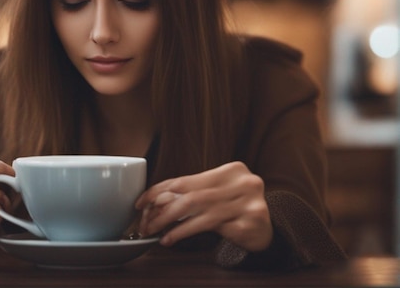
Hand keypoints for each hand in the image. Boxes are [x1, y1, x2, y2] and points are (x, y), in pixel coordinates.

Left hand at [135, 161, 271, 251]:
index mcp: (231, 170)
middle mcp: (243, 182)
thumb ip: (192, 193)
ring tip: (158, 234)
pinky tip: (175, 239)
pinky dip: (189, 234)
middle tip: (145, 224)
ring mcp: (250, 202)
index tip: (140, 202)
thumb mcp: (216, 195)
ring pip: (200, 213)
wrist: (269, 230)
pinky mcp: (251, 223)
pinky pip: (213, 229)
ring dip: (173, 226)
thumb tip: (153, 202)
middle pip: (191, 197)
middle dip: (163, 212)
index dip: (159, 191)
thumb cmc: (236, 209)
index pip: (186, 180)